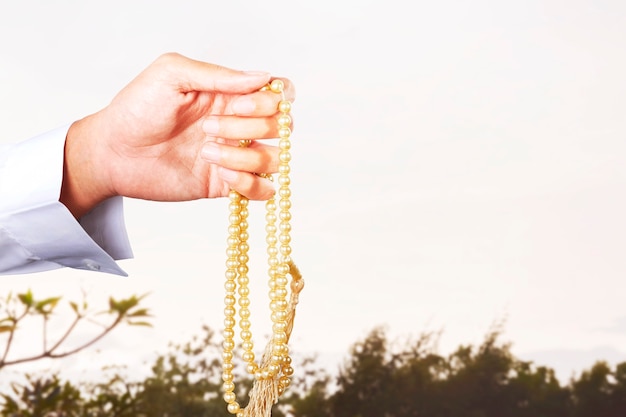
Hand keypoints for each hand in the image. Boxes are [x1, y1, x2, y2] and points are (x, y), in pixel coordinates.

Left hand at [60, 53, 294, 217]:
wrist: (112, 153)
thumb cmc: (136, 108)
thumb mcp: (172, 74)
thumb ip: (219, 74)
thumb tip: (264, 78)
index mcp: (230, 94)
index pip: (279, 94)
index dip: (271, 101)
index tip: (238, 104)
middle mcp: (238, 124)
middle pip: (280, 127)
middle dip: (249, 127)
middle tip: (208, 127)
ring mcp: (234, 155)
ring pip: (273, 159)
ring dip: (244, 157)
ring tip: (206, 153)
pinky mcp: (226, 184)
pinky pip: (262, 190)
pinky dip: (249, 184)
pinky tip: (221, 175)